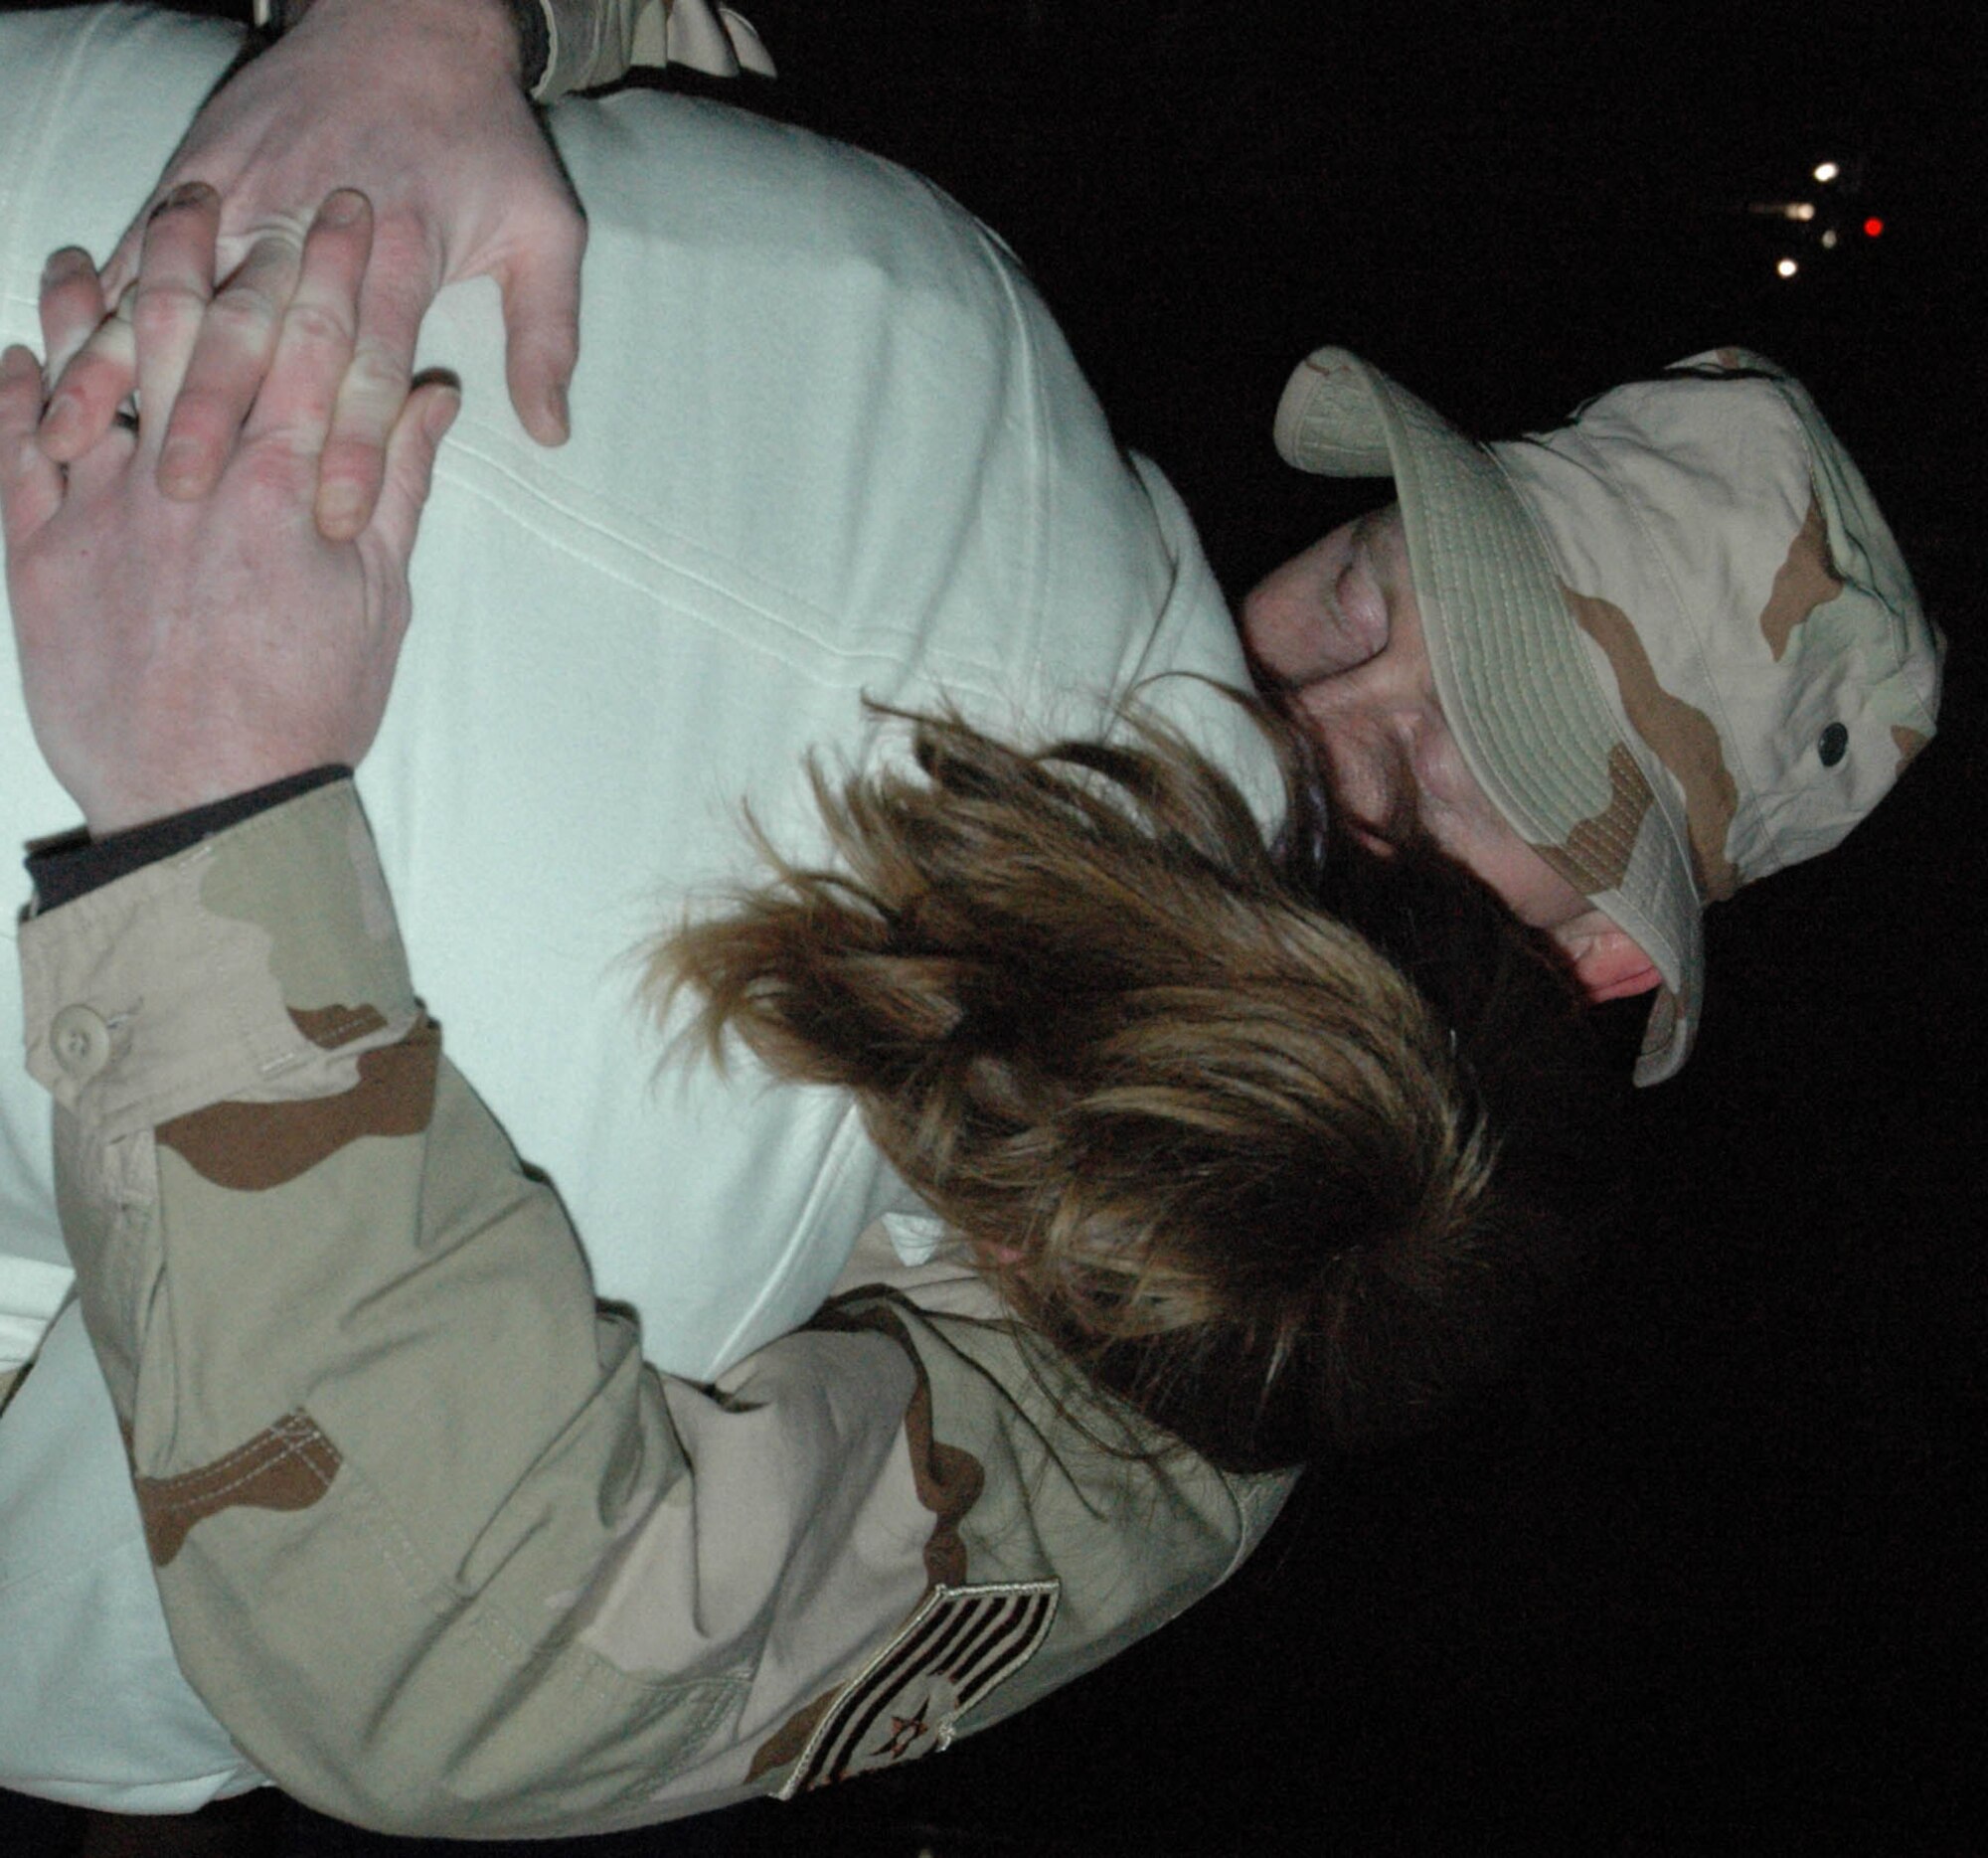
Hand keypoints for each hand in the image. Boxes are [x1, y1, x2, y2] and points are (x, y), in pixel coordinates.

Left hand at [2, 187, 456, 836]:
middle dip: (219, 251)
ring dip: (92, 303)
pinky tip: (20, 350)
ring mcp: (101, 509)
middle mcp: (184, 476)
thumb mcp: (379, 601)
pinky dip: (16, 395)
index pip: (316, 347)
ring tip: (91, 247)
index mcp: (280, 486)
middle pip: (203, 334)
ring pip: (96, 374)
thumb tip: (426, 401)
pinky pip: (13, 452)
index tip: (354, 211)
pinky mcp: (39, 554)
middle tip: (223, 183)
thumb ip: (392, 489)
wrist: (211, 805)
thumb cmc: (310, 709)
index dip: (339, 271)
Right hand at [37, 0, 579, 540]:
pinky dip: (97, 307)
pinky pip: (138, 249)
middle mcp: (311, 223)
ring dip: (133, 368)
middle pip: (259, 333)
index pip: (371, 362)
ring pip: (179, 292)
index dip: (354, 443)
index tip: (334, 517)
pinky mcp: (197, 175)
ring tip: (95, 443)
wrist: (410, 19)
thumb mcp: (546, 226)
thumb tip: (552, 432)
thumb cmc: (484, 140)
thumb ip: (547, 334)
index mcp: (401, 247)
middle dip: (221, 416)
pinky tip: (67, 365)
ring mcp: (244, 197)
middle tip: (189, 495)